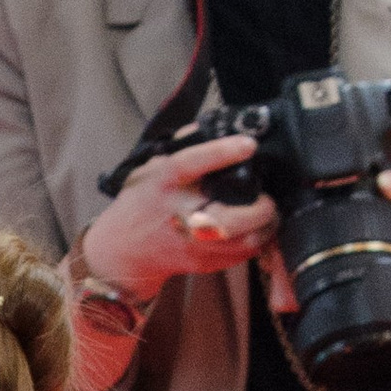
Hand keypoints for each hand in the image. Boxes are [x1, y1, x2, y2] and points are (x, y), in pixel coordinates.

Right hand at [77, 132, 277, 301]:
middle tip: (265, 197)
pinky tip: (255, 229)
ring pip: (245, 240)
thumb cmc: (140, 205)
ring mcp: (192, 244)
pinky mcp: (203, 263)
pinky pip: (243, 254)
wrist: (123, 252)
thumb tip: (206, 126)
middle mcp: (179, 215)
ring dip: (265, 226)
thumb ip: (179, 149)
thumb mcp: (150, 170)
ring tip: (267, 213)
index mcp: (163, 184)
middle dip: (260, 206)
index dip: (222, 152)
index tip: (248, 145)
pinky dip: (256, 241)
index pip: (191, 163)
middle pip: (230, 216)